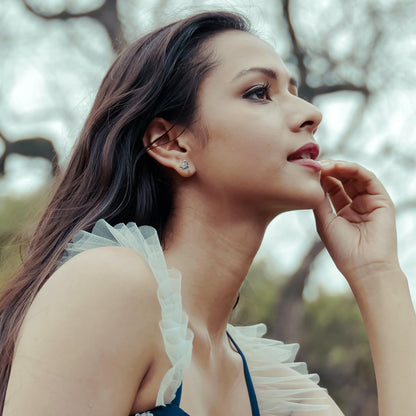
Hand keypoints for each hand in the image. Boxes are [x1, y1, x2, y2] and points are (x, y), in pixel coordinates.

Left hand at [314, 160, 399, 288]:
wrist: (364, 266)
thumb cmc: (343, 249)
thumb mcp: (325, 221)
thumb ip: (320, 200)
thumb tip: (312, 179)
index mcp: (342, 211)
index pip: (331, 187)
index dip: (320, 177)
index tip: (306, 170)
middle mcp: (357, 204)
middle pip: (342, 179)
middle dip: (328, 170)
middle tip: (314, 164)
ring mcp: (370, 201)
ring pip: (354, 175)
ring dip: (339, 167)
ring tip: (324, 165)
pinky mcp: (382, 200)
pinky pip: (368, 178)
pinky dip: (353, 169)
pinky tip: (338, 167)